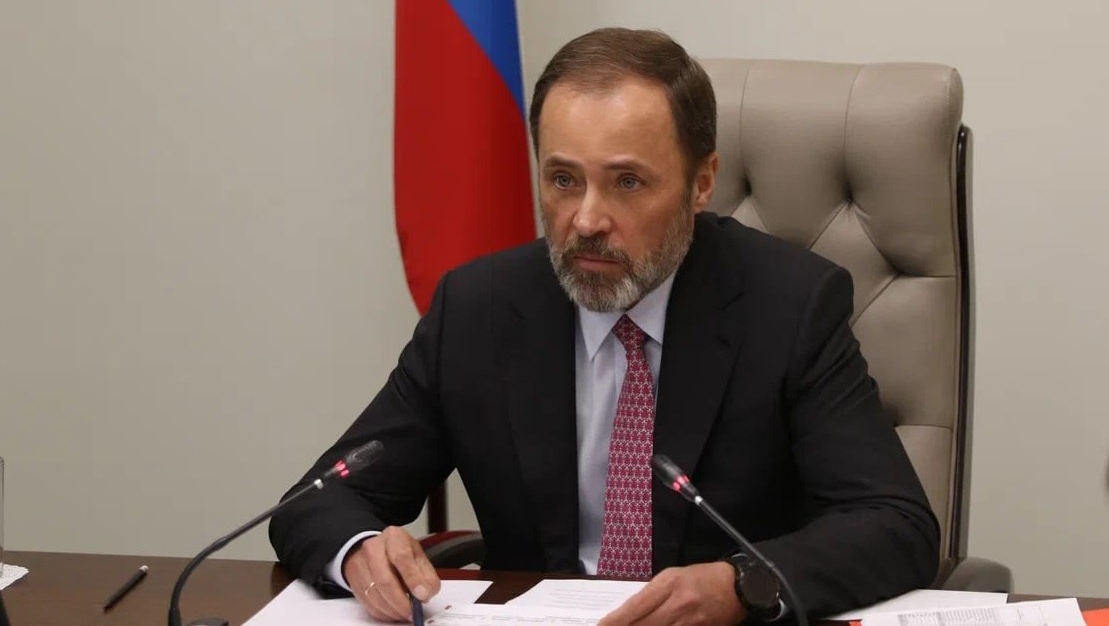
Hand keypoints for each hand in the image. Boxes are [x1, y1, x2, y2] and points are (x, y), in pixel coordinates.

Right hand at [342, 526, 440, 622]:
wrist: (375, 550)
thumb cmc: (400, 552)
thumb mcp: (418, 556)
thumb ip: (426, 574)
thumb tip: (426, 594)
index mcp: (394, 537)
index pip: (401, 557)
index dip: (413, 579)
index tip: (422, 596)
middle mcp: (374, 548)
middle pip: (385, 580)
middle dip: (401, 601)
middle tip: (413, 612)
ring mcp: (361, 565)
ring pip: (375, 594)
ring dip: (392, 610)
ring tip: (406, 614)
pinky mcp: (354, 582)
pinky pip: (368, 603)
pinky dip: (383, 613)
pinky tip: (394, 613)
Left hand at [598, 562, 744, 625]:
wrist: (737, 588)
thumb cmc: (701, 578)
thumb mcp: (673, 576)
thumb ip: (652, 594)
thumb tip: (629, 613)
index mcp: (669, 583)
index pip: (636, 605)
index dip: (617, 620)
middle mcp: (679, 603)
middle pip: (645, 625)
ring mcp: (690, 622)